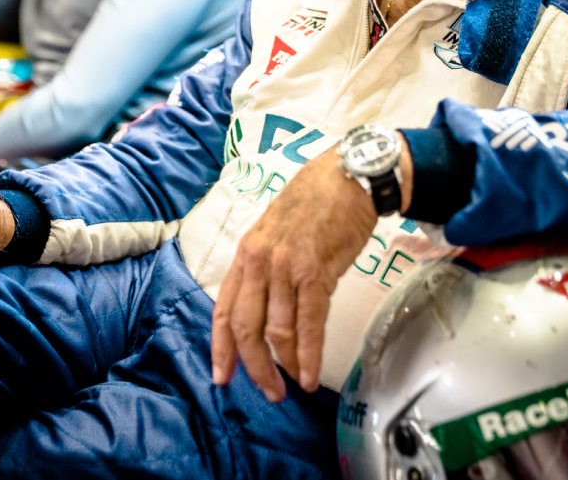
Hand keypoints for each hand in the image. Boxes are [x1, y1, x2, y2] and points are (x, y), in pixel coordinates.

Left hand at [210, 143, 411, 401]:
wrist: (346, 176)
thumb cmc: (314, 202)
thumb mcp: (274, 231)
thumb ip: (265, 267)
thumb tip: (264, 307)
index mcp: (245, 253)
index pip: (224, 308)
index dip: (221, 347)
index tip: (222, 375)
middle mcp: (259, 262)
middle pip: (246, 327)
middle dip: (254, 366)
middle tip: (268, 391)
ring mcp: (286, 268)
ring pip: (277, 330)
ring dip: (285, 365)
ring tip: (293, 384)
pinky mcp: (316, 272)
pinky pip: (308, 323)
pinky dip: (309, 354)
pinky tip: (310, 375)